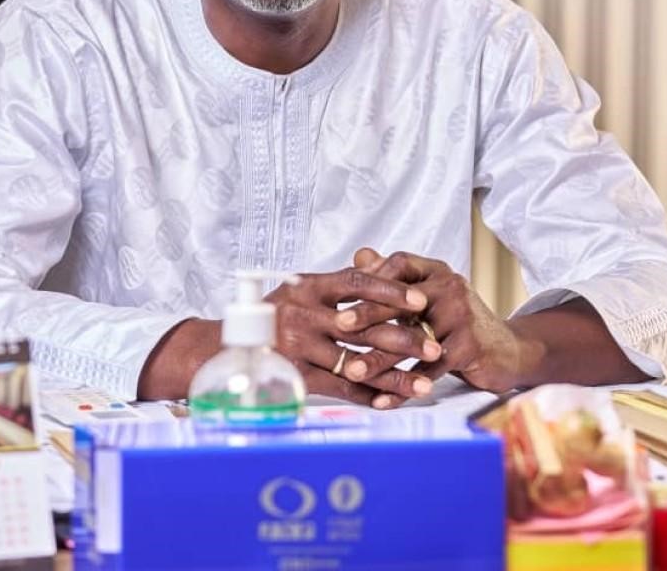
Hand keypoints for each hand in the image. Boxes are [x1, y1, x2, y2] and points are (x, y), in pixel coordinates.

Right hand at [266, 268, 442, 406]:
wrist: (231, 345)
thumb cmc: (273, 314)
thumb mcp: (300, 289)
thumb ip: (337, 283)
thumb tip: (376, 263)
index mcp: (308, 287)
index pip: (356, 282)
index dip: (391, 290)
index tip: (420, 300)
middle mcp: (304, 314)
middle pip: (364, 327)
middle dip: (404, 338)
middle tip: (435, 347)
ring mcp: (300, 346)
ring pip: (357, 363)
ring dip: (393, 375)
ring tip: (423, 384)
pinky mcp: (296, 375)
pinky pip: (341, 388)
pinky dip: (368, 396)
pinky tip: (391, 402)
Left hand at [337, 248, 533, 406]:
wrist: (506, 351)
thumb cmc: (457, 323)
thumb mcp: (427, 297)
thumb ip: (394, 280)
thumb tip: (360, 255)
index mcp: (436, 272)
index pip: (400, 264)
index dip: (372, 277)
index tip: (343, 292)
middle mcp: (451, 287)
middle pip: (402, 299)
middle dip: (368, 313)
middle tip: (339, 325)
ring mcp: (462, 315)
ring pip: (412, 339)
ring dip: (380, 358)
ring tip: (354, 371)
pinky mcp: (470, 346)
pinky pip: (429, 368)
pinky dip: (405, 386)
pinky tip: (384, 399)